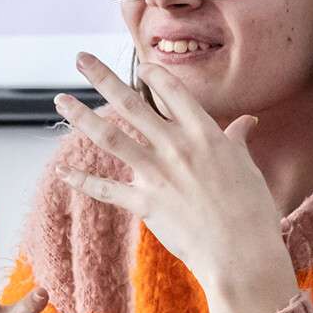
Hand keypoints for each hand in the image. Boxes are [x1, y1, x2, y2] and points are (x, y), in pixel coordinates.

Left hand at [53, 53, 300, 312]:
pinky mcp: (144, 203)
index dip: (152, 74)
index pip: (172, 91)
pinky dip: (82, 180)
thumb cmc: (252, 210)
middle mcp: (176, 146)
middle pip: (131, 104)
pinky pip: (105, 189)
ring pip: (110, 137)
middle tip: (81, 58)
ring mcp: (157, 173)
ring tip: (61, 100)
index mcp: (204, 133)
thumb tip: (247, 121)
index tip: (139, 65)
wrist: (241, 253)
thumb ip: (237, 139)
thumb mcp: (247, 166)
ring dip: (82, 117)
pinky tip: (62, 172)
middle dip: (103, 78)